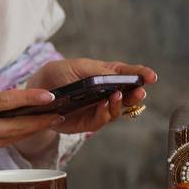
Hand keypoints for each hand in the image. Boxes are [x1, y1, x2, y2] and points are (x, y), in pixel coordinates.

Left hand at [13, 57, 157, 160]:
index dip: (141, 75)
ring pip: (117, 110)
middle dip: (136, 94)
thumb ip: (97, 71)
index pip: (128, 74)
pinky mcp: (88, 122)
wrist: (36, 92)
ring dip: (120, 105)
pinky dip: (105, 114)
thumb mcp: (76, 66)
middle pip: (128, 95)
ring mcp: (98, 108)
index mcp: (106, 75)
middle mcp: (106, 93)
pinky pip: (101, 121)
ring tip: (117, 97)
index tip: (152, 77)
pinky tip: (104, 106)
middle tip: (140, 92)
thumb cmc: (57, 74)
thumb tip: (115, 76)